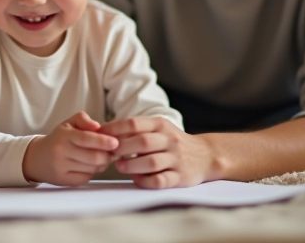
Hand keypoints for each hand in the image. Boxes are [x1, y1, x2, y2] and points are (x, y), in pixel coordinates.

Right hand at [22, 112, 118, 185]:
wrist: (37, 158)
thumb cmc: (58, 139)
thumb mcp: (68, 124)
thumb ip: (83, 120)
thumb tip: (97, 126)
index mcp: (64, 135)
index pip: (86, 139)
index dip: (103, 141)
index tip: (116, 142)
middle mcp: (61, 152)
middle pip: (93, 157)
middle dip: (107, 156)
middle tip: (111, 152)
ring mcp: (61, 167)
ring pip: (92, 169)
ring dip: (101, 164)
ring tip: (99, 158)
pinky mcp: (64, 181)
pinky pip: (86, 178)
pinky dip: (92, 172)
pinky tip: (88, 166)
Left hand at [99, 116, 213, 188]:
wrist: (205, 156)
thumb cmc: (172, 142)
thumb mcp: (158, 129)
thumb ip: (135, 130)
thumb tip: (102, 132)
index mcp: (161, 125)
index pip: (134, 123)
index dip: (114, 129)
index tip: (99, 135)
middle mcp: (170, 140)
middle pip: (142, 142)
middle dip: (121, 148)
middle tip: (109, 154)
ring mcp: (176, 159)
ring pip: (151, 162)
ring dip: (131, 166)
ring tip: (120, 167)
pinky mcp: (180, 177)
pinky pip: (160, 180)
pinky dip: (145, 181)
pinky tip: (136, 179)